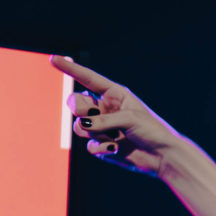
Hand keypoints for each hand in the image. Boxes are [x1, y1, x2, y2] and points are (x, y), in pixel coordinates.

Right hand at [51, 57, 186, 176]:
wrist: (162, 156)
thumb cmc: (152, 131)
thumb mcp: (130, 119)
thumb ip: (103, 120)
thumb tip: (80, 126)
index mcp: (114, 94)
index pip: (88, 78)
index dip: (71, 69)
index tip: (53, 59)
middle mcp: (105, 109)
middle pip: (76, 103)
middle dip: (80, 108)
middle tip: (92, 115)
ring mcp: (102, 127)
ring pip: (78, 126)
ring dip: (93, 131)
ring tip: (113, 135)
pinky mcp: (101, 145)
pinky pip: (89, 145)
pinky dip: (101, 147)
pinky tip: (115, 148)